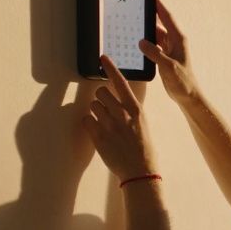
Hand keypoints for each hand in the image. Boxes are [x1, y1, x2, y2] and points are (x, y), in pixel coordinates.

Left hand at [83, 55, 156, 180]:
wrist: (140, 171)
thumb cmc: (144, 149)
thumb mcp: (143, 125)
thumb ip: (131, 111)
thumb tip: (119, 101)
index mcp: (135, 109)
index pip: (120, 82)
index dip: (111, 68)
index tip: (103, 58)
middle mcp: (122, 114)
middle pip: (100, 92)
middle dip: (101, 98)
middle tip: (106, 109)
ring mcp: (109, 125)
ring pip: (92, 105)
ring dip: (95, 111)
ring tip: (105, 124)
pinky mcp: (98, 136)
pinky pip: (86, 120)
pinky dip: (89, 124)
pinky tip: (99, 132)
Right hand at [137, 0, 199, 104]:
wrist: (187, 95)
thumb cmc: (182, 81)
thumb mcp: (168, 66)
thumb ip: (155, 53)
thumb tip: (142, 42)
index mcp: (179, 39)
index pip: (167, 17)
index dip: (159, 6)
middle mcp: (175, 41)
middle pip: (160, 23)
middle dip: (149, 15)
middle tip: (136, 7)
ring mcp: (169, 48)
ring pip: (155, 34)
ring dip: (146, 29)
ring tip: (132, 22)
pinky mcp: (164, 56)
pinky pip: (153, 44)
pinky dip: (145, 41)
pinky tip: (135, 40)